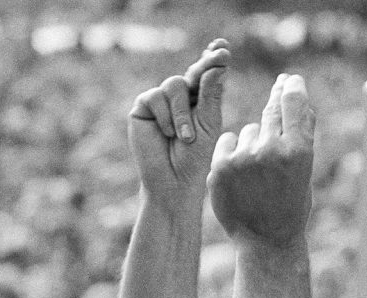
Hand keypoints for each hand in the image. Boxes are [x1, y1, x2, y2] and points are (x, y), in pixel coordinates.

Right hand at [128, 39, 229, 205]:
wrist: (173, 181)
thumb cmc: (195, 158)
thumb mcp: (209, 124)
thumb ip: (211, 94)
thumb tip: (219, 64)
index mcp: (200, 100)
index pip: (206, 74)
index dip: (213, 58)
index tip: (224, 47)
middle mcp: (180, 97)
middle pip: (192, 72)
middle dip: (205, 66)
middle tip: (221, 55)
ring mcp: (160, 100)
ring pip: (173, 84)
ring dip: (182, 113)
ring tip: (185, 137)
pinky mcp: (143, 108)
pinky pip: (155, 97)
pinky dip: (165, 117)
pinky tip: (167, 135)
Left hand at [208, 73, 314, 248]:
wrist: (265, 241)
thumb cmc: (291, 205)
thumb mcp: (305, 170)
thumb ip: (301, 134)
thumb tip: (297, 95)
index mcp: (299, 151)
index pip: (294, 103)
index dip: (292, 87)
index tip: (289, 80)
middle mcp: (271, 150)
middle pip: (271, 111)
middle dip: (276, 99)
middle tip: (279, 87)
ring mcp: (243, 158)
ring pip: (250, 130)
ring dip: (254, 141)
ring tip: (259, 171)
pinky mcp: (220, 166)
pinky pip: (228, 141)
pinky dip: (234, 150)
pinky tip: (241, 173)